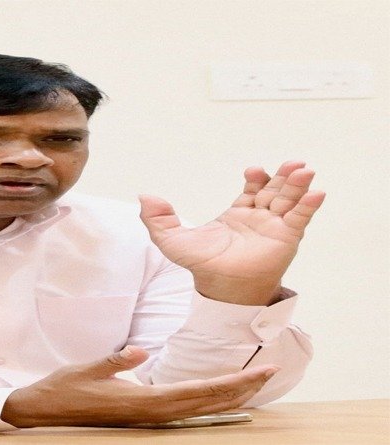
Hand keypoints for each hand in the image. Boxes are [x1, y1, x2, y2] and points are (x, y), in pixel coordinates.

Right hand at [0, 346, 277, 427]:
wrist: (44, 411)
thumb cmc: (64, 388)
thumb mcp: (87, 369)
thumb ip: (116, 360)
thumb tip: (140, 350)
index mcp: (144, 402)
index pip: (199, 391)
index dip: (232, 382)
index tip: (259, 371)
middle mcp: (153, 413)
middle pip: (208, 402)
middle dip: (241, 388)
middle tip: (270, 371)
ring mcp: (149, 417)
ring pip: (200, 408)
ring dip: (229, 396)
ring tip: (254, 383)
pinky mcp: (144, 414)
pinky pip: (186, 409)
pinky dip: (209, 401)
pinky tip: (217, 395)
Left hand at [138, 160, 325, 304]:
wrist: (219, 289)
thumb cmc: (200, 265)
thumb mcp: (172, 240)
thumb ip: (157, 219)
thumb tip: (144, 197)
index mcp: (238, 213)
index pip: (253, 188)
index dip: (256, 177)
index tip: (254, 170)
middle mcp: (259, 217)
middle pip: (275, 190)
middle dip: (283, 176)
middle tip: (291, 163)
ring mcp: (274, 227)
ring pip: (290, 199)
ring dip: (297, 184)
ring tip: (303, 169)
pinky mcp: (286, 239)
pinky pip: (300, 219)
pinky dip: (308, 205)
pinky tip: (316, 192)